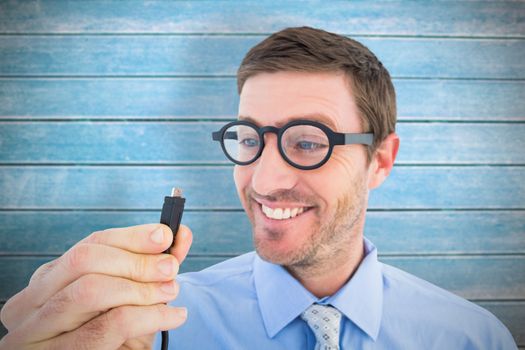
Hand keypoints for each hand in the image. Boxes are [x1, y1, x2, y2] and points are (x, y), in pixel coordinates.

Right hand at [0, 223, 192, 348]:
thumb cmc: (118, 333)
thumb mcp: (133, 296)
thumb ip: (153, 265)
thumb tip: (181, 232)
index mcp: (47, 281)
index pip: (89, 245)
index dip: (131, 236)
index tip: (166, 234)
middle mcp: (31, 303)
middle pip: (84, 261)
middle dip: (135, 260)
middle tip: (171, 267)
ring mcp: (38, 333)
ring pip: (90, 291)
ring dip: (141, 287)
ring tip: (171, 291)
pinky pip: (108, 326)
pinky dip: (150, 316)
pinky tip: (174, 316)